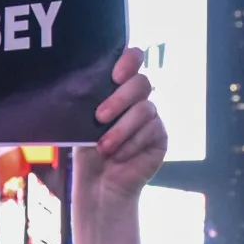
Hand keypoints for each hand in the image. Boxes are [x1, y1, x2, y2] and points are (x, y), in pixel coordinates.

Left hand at [73, 48, 165, 203]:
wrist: (98, 185)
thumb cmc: (88, 151)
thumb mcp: (82, 122)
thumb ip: (90, 100)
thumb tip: (86, 83)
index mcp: (118, 88)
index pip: (133, 59)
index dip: (129, 60)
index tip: (115, 75)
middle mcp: (138, 98)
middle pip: (141, 82)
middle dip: (119, 99)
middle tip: (100, 117)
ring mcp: (152, 117)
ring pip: (145, 109)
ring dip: (122, 128)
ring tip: (104, 147)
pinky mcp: (160, 136)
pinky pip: (152, 130)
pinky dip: (132, 143)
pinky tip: (119, 156)